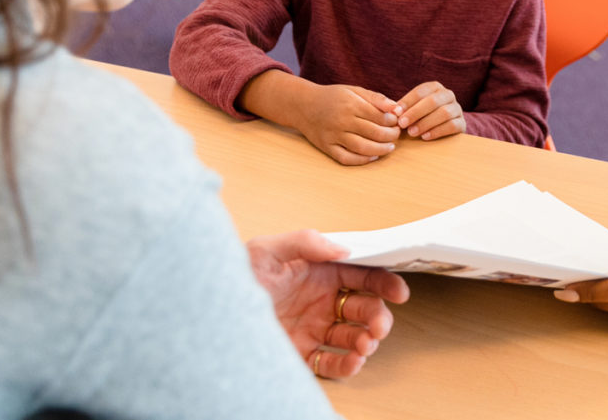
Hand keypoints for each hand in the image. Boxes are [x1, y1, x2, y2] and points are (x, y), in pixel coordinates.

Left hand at [246, 229, 409, 379]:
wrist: (207, 313)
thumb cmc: (236, 275)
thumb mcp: (267, 249)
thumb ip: (306, 242)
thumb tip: (344, 250)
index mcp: (320, 272)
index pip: (363, 276)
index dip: (385, 283)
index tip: (400, 293)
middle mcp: (321, 300)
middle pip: (364, 309)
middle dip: (378, 318)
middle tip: (378, 328)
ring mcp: (313, 328)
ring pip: (353, 336)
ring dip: (367, 342)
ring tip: (365, 346)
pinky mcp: (300, 353)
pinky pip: (331, 363)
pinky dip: (347, 365)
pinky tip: (354, 362)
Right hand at [296, 84, 401, 164]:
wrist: (304, 105)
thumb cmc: (333, 97)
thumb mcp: (354, 90)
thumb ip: (376, 98)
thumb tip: (397, 108)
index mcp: (350, 104)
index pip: (379, 116)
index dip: (392, 121)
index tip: (397, 121)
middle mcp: (341, 121)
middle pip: (373, 132)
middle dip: (390, 135)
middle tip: (396, 135)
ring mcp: (333, 135)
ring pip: (362, 148)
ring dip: (381, 149)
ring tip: (390, 147)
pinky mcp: (326, 147)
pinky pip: (346, 158)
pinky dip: (362, 160)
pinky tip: (373, 156)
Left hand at [396, 81, 465, 140]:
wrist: (442, 128)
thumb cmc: (420, 117)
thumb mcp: (412, 109)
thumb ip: (402, 109)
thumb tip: (392, 111)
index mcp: (435, 87)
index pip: (420, 91)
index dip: (407, 101)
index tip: (395, 112)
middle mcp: (448, 95)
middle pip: (433, 101)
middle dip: (416, 112)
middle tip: (402, 124)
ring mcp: (457, 109)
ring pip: (444, 113)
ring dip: (426, 123)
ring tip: (412, 132)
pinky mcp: (462, 123)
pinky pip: (452, 125)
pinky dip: (438, 131)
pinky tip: (425, 137)